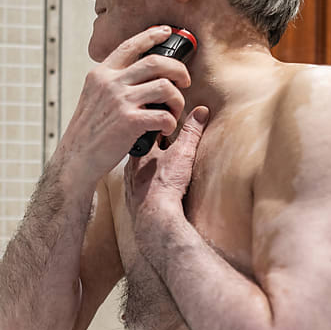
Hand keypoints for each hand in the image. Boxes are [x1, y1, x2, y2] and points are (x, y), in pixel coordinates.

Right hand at [56, 26, 190, 186]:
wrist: (76, 158)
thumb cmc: (87, 132)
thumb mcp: (93, 97)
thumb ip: (111, 82)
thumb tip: (137, 73)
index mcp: (101, 74)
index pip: (130, 45)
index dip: (151, 35)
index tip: (166, 32)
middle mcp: (110, 83)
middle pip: (156, 62)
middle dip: (178, 69)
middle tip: (185, 81)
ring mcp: (120, 101)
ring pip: (165, 87)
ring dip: (177, 99)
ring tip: (174, 110)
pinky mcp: (130, 121)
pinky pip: (164, 115)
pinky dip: (171, 122)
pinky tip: (166, 129)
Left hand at [124, 105, 208, 228]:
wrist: (154, 217)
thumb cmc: (165, 184)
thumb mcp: (182, 153)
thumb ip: (191, 131)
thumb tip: (201, 112)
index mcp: (139, 152)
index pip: (146, 132)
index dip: (158, 128)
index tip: (168, 127)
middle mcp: (130, 168)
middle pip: (143, 153)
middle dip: (154, 149)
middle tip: (167, 147)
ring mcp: (130, 186)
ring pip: (139, 172)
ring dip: (150, 169)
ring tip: (162, 169)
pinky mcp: (134, 203)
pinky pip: (140, 191)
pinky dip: (148, 188)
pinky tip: (155, 190)